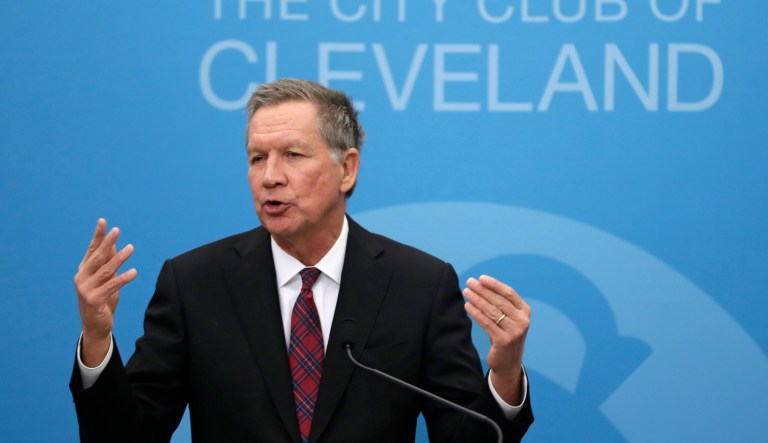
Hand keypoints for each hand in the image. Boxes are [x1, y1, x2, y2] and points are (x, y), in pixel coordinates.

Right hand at [73, 219, 136, 365]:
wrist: (95, 326)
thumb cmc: (102, 299)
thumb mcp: (105, 279)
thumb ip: (107, 263)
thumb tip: (113, 244)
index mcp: (84, 270)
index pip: (91, 250)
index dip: (98, 236)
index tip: (103, 221)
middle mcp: (81, 277)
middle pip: (97, 257)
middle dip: (108, 242)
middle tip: (117, 230)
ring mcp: (85, 289)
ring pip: (106, 270)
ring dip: (119, 258)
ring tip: (131, 248)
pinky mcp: (94, 300)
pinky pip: (111, 286)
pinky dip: (123, 278)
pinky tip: (134, 272)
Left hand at [463, 275, 530, 405]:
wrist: (508, 363)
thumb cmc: (505, 335)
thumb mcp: (508, 319)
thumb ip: (500, 304)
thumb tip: (480, 285)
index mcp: (525, 311)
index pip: (509, 293)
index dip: (494, 284)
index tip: (481, 278)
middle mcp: (523, 321)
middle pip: (499, 301)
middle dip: (483, 290)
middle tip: (469, 282)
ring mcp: (515, 331)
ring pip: (492, 311)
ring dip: (477, 299)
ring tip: (466, 292)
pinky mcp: (504, 341)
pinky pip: (487, 323)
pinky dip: (476, 313)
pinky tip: (467, 306)